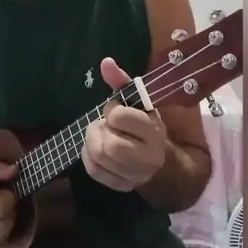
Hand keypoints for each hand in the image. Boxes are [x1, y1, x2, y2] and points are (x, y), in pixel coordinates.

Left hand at [81, 57, 166, 191]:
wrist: (159, 157)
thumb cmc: (143, 122)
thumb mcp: (137, 100)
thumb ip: (121, 81)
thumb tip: (105, 62)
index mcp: (154, 130)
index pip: (120, 118)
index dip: (113, 111)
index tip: (117, 109)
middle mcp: (149, 156)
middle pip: (109, 145)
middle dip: (100, 130)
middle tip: (104, 124)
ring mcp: (137, 175)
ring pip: (100, 158)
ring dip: (92, 142)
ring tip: (100, 134)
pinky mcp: (123, 186)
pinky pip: (95, 171)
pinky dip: (88, 157)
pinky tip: (95, 149)